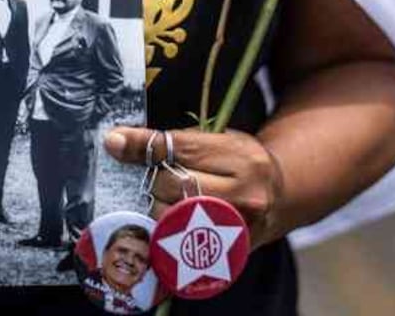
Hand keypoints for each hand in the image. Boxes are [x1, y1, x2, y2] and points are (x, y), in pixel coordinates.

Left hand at [104, 127, 285, 246]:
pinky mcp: (227, 254)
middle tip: (155, 177)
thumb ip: (173, 140)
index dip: (144, 145)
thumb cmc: (239, 164)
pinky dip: (163, 232)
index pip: (181, 149)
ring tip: (164, 199)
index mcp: (242, 158)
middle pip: (173, 185)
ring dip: (156, 206)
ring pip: (170, 216)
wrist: (279, 198)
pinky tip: (163, 223)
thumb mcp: (217, 140)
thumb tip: (118, 141)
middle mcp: (245, 194)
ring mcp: (237, 228)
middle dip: (154, 179)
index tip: (115, 141)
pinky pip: (178, 244)